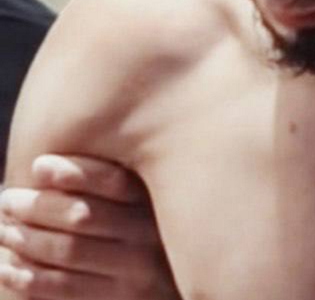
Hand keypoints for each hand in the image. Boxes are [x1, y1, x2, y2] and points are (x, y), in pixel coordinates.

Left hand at [0, 154, 179, 299]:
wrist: (154, 285)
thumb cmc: (134, 236)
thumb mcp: (137, 206)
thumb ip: (105, 188)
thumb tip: (43, 167)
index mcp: (160, 203)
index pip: (116, 182)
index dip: (75, 172)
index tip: (39, 165)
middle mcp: (154, 236)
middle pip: (85, 215)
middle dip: (38, 207)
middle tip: (9, 199)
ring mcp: (139, 273)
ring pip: (69, 251)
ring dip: (26, 240)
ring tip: (3, 231)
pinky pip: (63, 288)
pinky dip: (28, 277)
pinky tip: (7, 268)